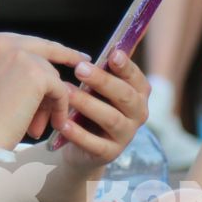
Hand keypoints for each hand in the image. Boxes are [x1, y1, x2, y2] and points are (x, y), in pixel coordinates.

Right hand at [0, 32, 84, 147]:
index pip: (27, 42)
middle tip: (85, 63)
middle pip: (44, 50)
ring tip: (40, 125)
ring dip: (51, 102)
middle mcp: (2, 41)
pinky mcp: (36, 73)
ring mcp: (20, 54)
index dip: (49, 50)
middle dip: (66, 59)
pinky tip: (52, 125)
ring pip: (52, 75)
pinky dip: (60, 109)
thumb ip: (9, 69)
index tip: (69, 54)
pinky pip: (60, 90)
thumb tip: (46, 71)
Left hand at [53, 48, 150, 164]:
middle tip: (79, 69)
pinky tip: (63, 123)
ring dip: (88, 104)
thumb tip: (108, 47)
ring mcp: (126, 135)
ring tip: (66, 93)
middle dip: (102, 81)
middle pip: (124, 96)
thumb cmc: (92, 106)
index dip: (125, 66)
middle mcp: (139, 114)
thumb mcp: (99, 89)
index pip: (136, 77)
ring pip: (111, 118)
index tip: (112, 54)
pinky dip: (78, 133)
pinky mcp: (110, 153)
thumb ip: (104, 71)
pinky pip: (95, 143)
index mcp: (139, 93)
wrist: (83, 146)